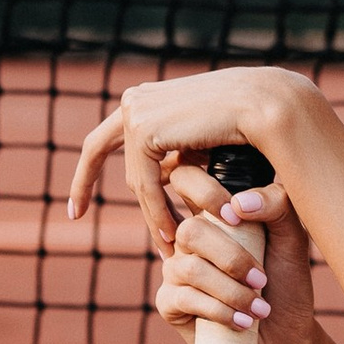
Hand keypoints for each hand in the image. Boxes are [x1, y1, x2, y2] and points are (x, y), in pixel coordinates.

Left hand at [65, 66, 311, 255]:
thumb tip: (163, 176)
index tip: (74, 209)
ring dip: (151, 215)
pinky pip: (145, 183)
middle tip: (89, 222)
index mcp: (146, 97)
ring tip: (167, 245)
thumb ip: (178, 154)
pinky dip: (157, 211)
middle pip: (108, 156)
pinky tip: (170, 234)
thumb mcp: (202, 143)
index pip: (103, 139)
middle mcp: (135, 99)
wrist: (268, 105)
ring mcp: (137, 111)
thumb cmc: (248, 124)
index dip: (85, 174)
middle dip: (98, 191)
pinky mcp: (145, 128)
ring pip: (135, 179)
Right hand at [152, 164, 328, 343]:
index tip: (238, 216)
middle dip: (232, 258)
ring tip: (259, 307)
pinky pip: (184, 298)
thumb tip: (239, 203)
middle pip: (190, 230)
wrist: (287, 339)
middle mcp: (189, 238)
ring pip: (189, 267)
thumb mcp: (293, 238)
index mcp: (212, 213)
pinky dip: (220, 311)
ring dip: (232, 291)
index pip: (186, 178)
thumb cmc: (287, 284)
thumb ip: (277, 205)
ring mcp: (175, 269)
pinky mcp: (169, 303)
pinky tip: (243, 321)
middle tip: (261, 280)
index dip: (205, 191)